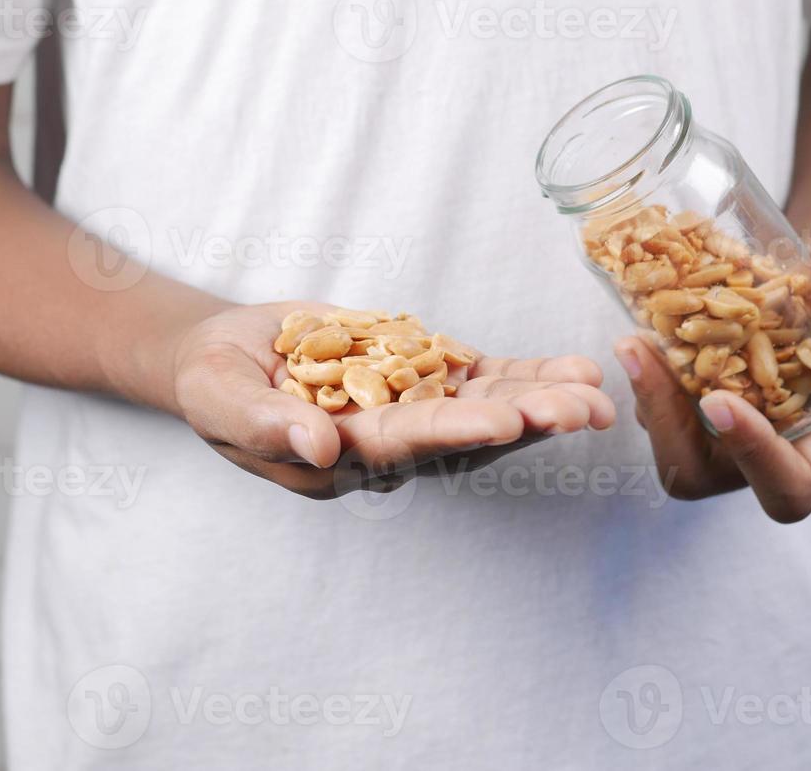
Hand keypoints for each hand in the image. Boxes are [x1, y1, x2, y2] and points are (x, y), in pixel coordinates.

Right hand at [173, 302, 615, 497]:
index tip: (504, 423)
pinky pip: (482, 382)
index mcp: (339, 457)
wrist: (225, 354)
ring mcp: (409, 411)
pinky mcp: (421, 378)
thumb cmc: (213, 380)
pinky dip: (526, 376)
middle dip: (525, 422)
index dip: (454, 434)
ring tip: (596, 389)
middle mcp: (386, 445)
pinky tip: (573, 370)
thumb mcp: (219, 398)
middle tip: (584, 410)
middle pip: (464, 437)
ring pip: (485, 409)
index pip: (403, 446)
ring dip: (541, 399)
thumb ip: (265, 426)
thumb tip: (320, 449)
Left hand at [614, 236, 810, 522]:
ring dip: (648, 396)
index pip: (790, 484)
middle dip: (667, 424)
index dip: (752, 457)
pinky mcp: (697, 397)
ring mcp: (728, 423)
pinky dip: (646, 373)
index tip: (717, 401)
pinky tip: (641, 325)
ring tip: (636, 340)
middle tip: (644, 357)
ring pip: (672, 442)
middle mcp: (771, 439)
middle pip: (705, 475)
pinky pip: (661, 406)